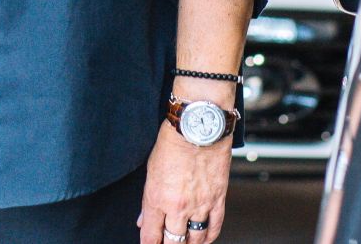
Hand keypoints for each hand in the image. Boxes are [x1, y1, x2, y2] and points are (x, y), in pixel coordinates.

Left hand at [137, 122, 230, 242]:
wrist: (197, 128)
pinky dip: (208, 237)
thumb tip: (142, 219)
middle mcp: (178, 206)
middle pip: (173, 242)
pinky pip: (214, 228)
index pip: (151, 235)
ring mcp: (200, 205)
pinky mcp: (218, 200)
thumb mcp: (150, 170)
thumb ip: (147, 200)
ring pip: (195, 239)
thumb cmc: (171, 143)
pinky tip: (203, 240)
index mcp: (157, 198)